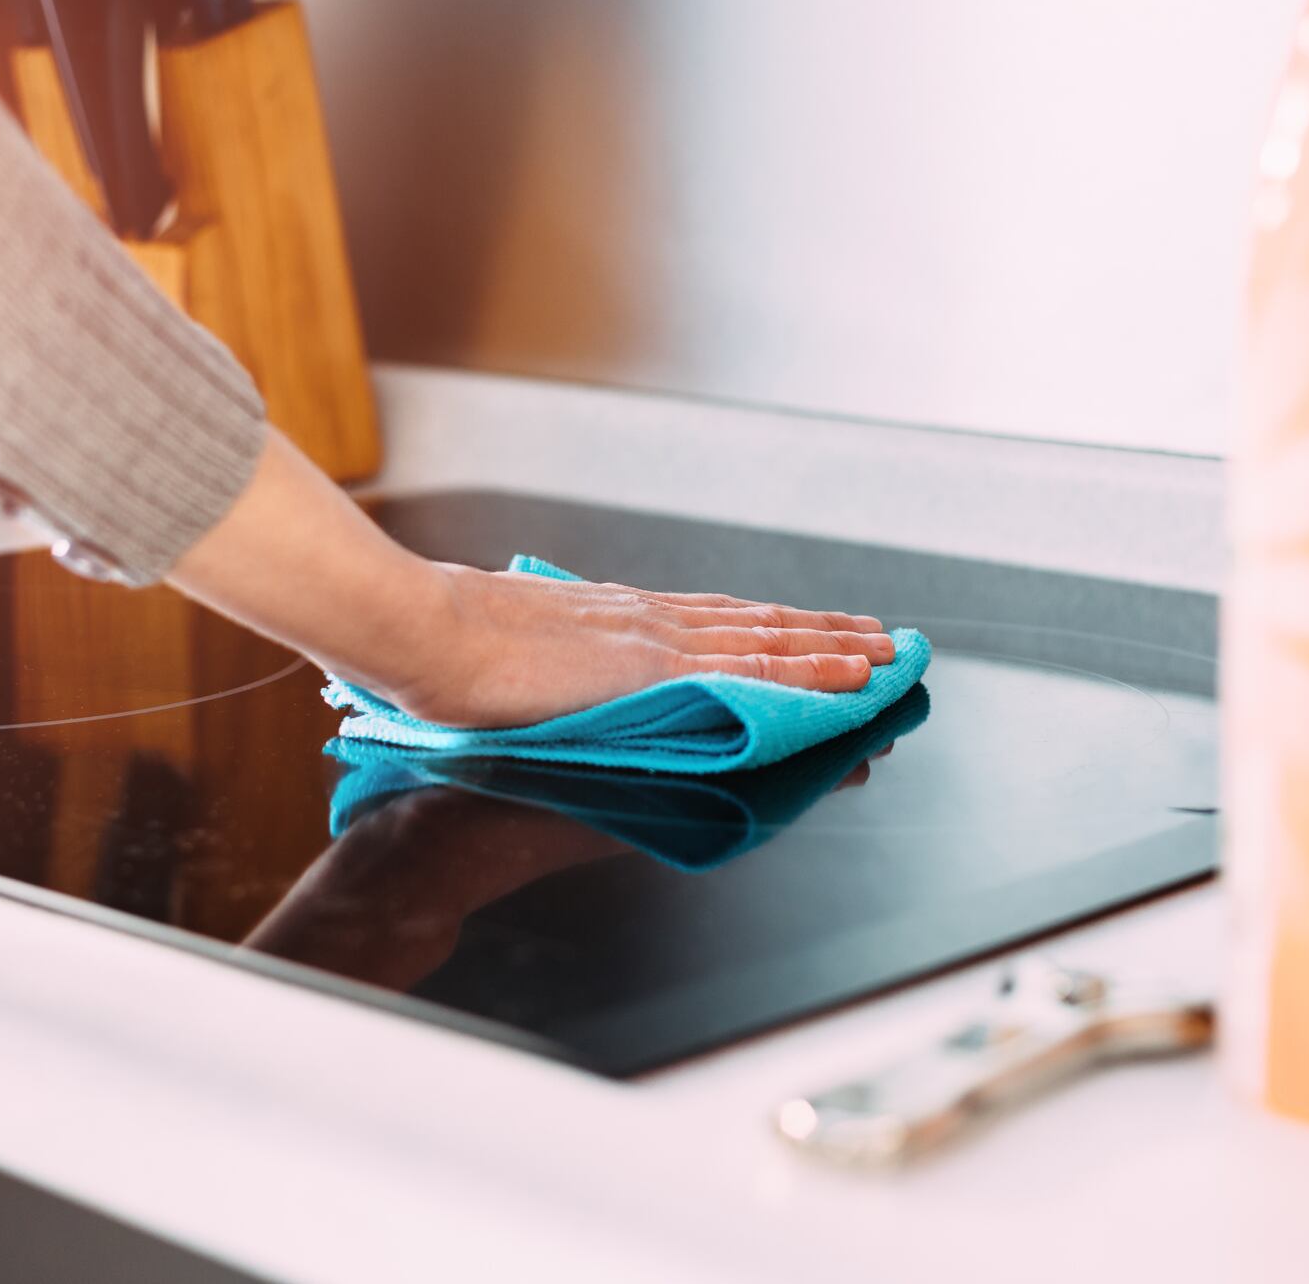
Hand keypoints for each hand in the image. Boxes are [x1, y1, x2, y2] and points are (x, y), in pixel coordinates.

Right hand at [382, 562, 892, 727]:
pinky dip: (811, 670)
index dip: (767, 629)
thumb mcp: (498, 663)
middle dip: (820, 635)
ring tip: (890, 656)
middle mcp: (645, 621)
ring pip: (770, 642)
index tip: (810, 631)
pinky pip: (755, 671)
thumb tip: (532, 688)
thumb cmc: (436, 653)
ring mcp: (656, 641)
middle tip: (880, 639)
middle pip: (754, 625)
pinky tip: (853, 676)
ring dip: (836, 649)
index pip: (709, 622)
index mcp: (609, 621)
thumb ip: (537, 676)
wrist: (419, 635)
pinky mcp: (657, 669)